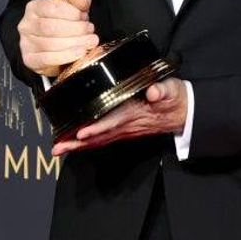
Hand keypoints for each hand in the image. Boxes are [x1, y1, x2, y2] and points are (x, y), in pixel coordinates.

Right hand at [17, 0, 97, 77]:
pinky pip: (47, 59)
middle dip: (75, 29)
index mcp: (35, 8)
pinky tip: (80, 52)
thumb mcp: (73, 10)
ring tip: (89, 41)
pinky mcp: (30, 59)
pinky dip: (67, 56)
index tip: (83, 16)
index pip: (51, 7)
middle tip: (89, 30)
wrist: (55, 50)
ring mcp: (26, 43)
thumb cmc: (63, 27)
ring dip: (74, 43)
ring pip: (50, 44)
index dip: (71, 12)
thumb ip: (79, 1)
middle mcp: (27, 25)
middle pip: (50, 27)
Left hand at [51, 77, 188, 155]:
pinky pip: (102, 139)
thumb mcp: (172, 91)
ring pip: (98, 140)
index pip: (114, 121)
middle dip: (77, 144)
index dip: (98, 128)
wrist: (183, 113)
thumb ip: (163, 90)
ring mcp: (125, 130)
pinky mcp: (123, 130)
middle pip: (99, 137)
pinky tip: (72, 145)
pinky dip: (86, 143)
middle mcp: (127, 125)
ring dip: (77, 146)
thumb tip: (153, 91)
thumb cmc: (174, 98)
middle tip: (57, 148)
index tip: (81, 133)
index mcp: (136, 113)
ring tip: (58, 149)